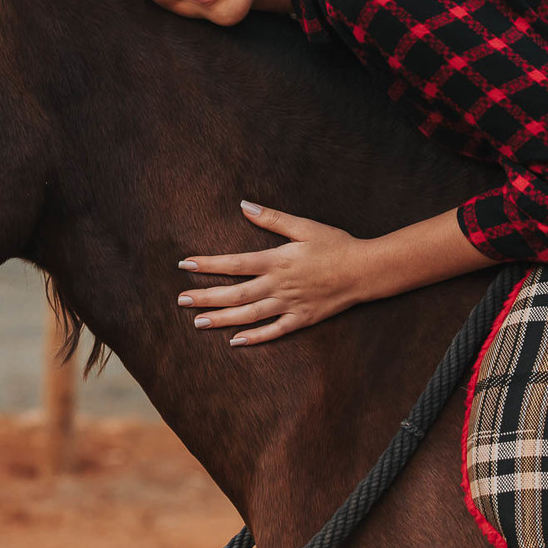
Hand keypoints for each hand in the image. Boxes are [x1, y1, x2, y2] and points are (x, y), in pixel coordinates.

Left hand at [176, 200, 378, 345]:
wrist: (366, 271)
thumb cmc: (335, 244)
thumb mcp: (303, 226)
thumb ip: (272, 219)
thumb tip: (244, 205)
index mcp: (276, 261)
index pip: (234, 264)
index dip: (207, 265)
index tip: (185, 264)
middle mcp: (278, 285)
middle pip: (235, 293)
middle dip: (206, 296)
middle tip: (181, 300)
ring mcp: (290, 305)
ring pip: (249, 315)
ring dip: (222, 319)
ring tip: (198, 322)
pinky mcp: (302, 319)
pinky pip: (274, 331)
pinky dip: (254, 337)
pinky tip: (235, 341)